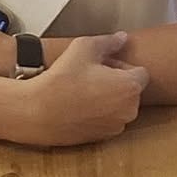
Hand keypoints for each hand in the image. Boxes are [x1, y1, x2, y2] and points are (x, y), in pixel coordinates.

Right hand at [21, 32, 147, 145]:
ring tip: (83, 90)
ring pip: (119, 105)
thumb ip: (109, 41)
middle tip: (91, 75)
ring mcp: (116, 127)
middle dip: (116, 81)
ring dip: (109, 97)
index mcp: (130, 87)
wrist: (36, 112)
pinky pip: (107, 120)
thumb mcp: (84, 48)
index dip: (121, 65)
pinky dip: (99, 113)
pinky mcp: (102, 138)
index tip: (102, 64)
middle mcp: (129, 110)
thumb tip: (122, 38)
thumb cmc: (61, 80)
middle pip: (131, 89)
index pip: (140, 71)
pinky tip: (78, 105)